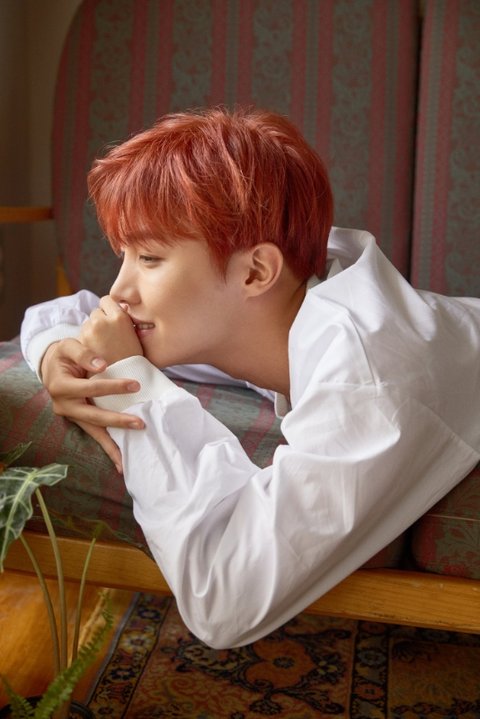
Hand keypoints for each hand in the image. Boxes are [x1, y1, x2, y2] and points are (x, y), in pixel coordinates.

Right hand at [40, 338, 144, 471]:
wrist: (50, 366)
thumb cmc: (62, 355)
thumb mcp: (68, 346)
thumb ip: (83, 353)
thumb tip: (102, 365)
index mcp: (60, 386)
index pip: (90, 389)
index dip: (112, 387)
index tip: (135, 385)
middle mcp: (64, 405)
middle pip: (93, 417)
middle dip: (117, 421)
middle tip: (139, 423)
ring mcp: (71, 416)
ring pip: (93, 432)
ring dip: (111, 446)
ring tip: (126, 461)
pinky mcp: (78, 420)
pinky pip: (94, 434)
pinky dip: (107, 446)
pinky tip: (119, 461)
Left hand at [79, 295, 142, 364]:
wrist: (123, 378)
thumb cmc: (133, 358)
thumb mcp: (135, 334)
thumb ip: (125, 318)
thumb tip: (121, 307)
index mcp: (119, 317)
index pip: (107, 300)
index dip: (109, 308)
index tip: (111, 317)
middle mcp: (103, 321)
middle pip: (96, 312)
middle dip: (101, 320)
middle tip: (108, 335)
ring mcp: (90, 331)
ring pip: (88, 323)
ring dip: (93, 330)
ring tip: (103, 345)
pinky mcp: (82, 342)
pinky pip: (83, 335)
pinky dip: (87, 341)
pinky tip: (96, 351)